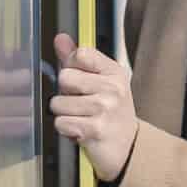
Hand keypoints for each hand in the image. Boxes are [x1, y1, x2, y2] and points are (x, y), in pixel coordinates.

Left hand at [50, 33, 136, 181]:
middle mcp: (113, 88)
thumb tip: (60, 38)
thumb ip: (77, 60)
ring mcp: (105, 109)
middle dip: (65, 93)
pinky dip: (66, 130)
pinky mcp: (95, 129)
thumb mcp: (100, 82)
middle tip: (80, 103)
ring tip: (81, 118)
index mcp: (114, 72)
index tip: (81, 80)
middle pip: (65, 78)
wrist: (128, 147)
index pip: (81, 54)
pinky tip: (80, 131)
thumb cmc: (111, 113)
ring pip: (58, 103)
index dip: (72, 67)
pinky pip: (61, 123)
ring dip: (64, 114)